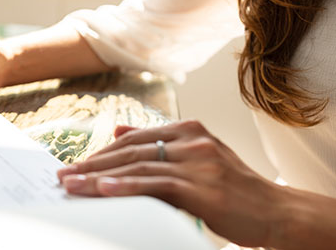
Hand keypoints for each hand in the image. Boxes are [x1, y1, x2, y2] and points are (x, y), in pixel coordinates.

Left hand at [57, 120, 285, 247]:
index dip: (102, 151)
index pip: (133, 138)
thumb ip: (159, 142)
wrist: (275, 209)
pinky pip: (156, 184)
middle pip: (130, 150)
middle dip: (93, 164)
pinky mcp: (202, 185)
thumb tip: (118, 131)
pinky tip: (104, 189)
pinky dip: (127, 185)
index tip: (77, 164)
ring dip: (100, 176)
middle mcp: (191, 140)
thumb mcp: (197, 156)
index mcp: (188, 130)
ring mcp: (197, 161)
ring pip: (138, 166)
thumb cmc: (233, 187)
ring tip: (72, 185)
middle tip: (64, 175)